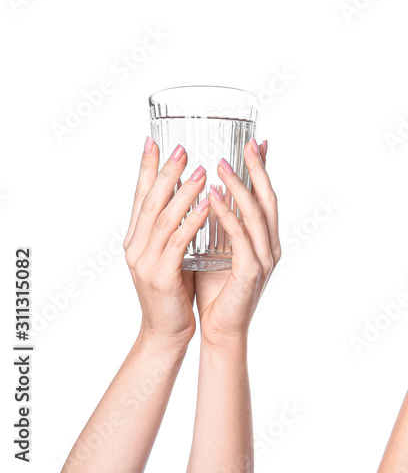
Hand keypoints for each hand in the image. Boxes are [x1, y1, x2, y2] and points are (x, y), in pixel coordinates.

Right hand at [124, 139, 210, 346]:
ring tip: (201, 171)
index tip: (153, 141)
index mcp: (136, 238)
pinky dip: (193, 222)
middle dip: (166, 173)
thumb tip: (189, 197)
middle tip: (181, 148)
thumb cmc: (174, 291)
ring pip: (164, 219)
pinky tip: (207, 206)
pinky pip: (179, 243)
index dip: (146, 168)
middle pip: (150, 202)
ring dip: (183, 193)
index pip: (140, 196)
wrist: (167, 331)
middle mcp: (135, 246)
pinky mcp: (160, 276)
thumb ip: (174, 229)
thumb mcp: (170, 253)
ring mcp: (145, 261)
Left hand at [193, 138, 280, 347]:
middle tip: (245, 144)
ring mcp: (264, 259)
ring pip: (256, 214)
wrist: (220, 330)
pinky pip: (240, 237)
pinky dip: (227, 214)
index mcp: (265, 240)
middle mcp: (270, 246)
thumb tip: (209, 196)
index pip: (266, 197)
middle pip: (268, 199)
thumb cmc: (216, 292)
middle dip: (258, 169)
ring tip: (220, 165)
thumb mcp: (218, 251)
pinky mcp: (251, 272)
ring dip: (238, 187)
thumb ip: (220, 227)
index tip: (256, 143)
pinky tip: (212, 198)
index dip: (263, 170)